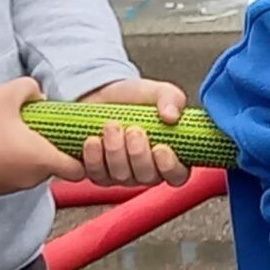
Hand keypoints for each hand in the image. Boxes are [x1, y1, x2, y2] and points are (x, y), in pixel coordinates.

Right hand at [0, 77, 83, 198]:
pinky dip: (6, 162)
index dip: (80, 154)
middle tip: (35, 125)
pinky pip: (8, 176)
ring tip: (7, 131)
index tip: (70, 136)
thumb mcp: (4, 95)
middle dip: (48, 148)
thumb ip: (31, 89)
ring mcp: (7, 188)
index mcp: (40, 160)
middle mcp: (28, 180)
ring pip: (29, 172)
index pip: (79, 169)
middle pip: (53, 168)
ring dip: (26, 155)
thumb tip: (40, 96)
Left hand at [75, 78, 191, 186]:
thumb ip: (171, 100)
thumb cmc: (135, 99)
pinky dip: (92, 158)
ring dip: (114, 151)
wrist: (102, 95)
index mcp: (169, 156)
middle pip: (146, 177)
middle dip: (138, 154)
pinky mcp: (96, 174)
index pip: (177, 175)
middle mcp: (146, 171)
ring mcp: (120, 175)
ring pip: (119, 176)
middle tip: (133, 130)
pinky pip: (93, 175)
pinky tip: (93, 140)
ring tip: (110, 126)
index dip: (170, 167)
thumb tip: (171, 116)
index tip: (160, 148)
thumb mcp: (159, 92)